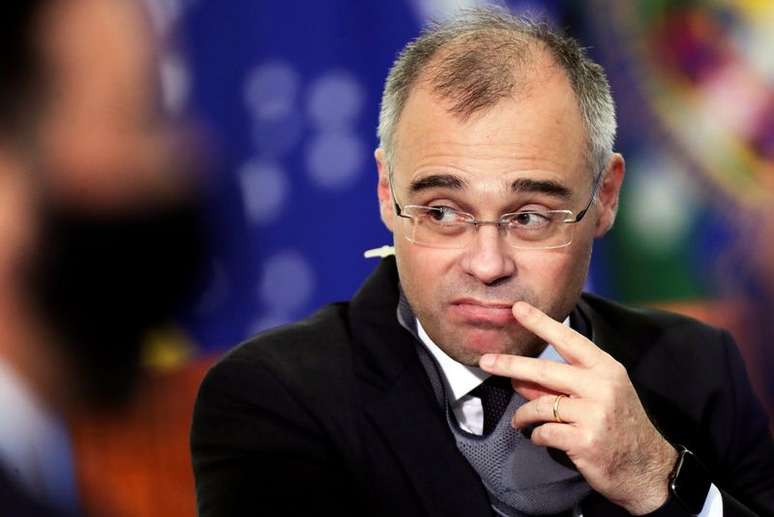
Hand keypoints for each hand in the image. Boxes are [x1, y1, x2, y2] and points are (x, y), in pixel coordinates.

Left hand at [479, 302, 677, 514]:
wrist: (647, 468)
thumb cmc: (618, 426)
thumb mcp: (596, 397)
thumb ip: (559, 385)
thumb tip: (519, 378)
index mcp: (605, 368)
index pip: (568, 339)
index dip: (541, 323)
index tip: (518, 308)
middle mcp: (602, 386)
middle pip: (545, 371)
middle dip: (511, 365)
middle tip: (486, 362)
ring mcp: (595, 414)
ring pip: (541, 405)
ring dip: (524, 414)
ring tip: (519, 421)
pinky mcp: (586, 440)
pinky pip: (545, 432)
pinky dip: (536, 435)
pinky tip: (540, 437)